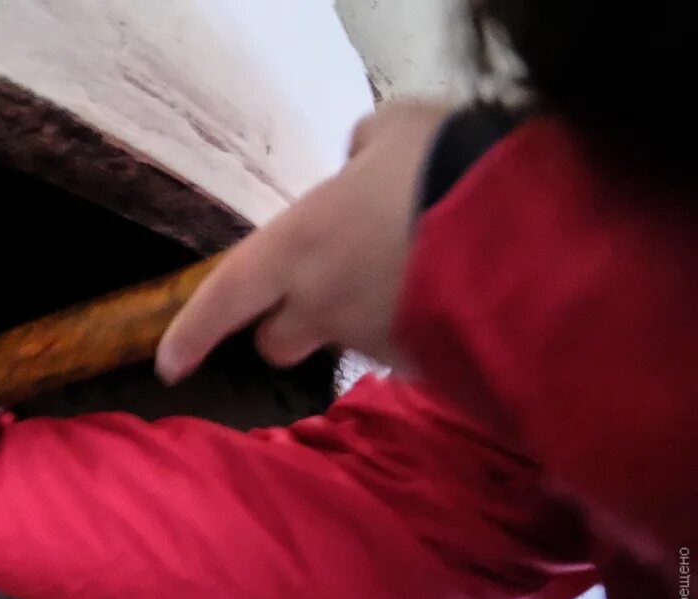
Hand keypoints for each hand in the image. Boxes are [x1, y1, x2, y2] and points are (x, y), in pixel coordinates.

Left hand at [156, 100, 452, 382]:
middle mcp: (323, 306)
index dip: (191, 333)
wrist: (533, 227)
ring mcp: (375, 340)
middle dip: (290, 325)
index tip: (170, 363)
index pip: (223, 300)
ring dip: (364, 320)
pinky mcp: (427, 362)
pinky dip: (420, 328)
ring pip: (348, 343)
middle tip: (324, 290)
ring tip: (417, 273)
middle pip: (279, 340)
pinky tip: (457, 294)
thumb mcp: (398, 130)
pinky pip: (407, 349)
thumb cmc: (447, 165)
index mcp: (297, 249)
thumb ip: (365, 148)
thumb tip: (362, 156)